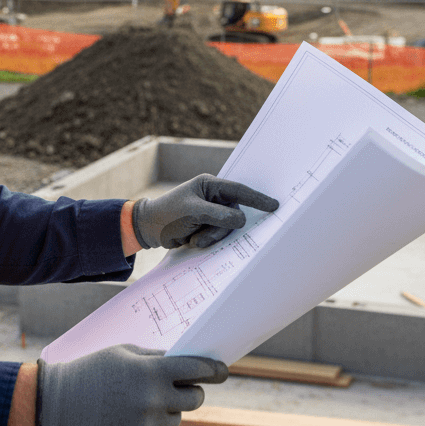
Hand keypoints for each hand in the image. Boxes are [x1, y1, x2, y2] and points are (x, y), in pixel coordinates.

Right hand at [38, 345, 225, 425]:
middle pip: (194, 399)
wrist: (60, 403)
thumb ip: (155, 358)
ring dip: (167, 410)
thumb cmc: (92, 371)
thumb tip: (182, 362)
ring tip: (139, 401)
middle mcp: (154, 400)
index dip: (213, 369)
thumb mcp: (124, 353)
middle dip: (190, 390)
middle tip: (178, 385)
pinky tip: (129, 418)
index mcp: (151, 372)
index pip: (195, 369)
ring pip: (176, 418)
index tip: (223, 370)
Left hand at [131, 175, 279, 249]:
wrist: (150, 229)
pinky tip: (192, 240)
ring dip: (211, 237)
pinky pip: (219, 236)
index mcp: (210, 185)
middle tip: (201, 236)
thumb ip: (218, 215)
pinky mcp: (208, 226)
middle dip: (219, 229)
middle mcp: (213, 197)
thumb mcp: (192, 212)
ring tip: (193, 239)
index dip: (257, 198)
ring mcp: (212, 213)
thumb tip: (241, 219)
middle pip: (234, 215)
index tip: (274, 205)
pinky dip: (207, 241)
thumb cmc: (167, 214)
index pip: (238, 190)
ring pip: (227, 229)